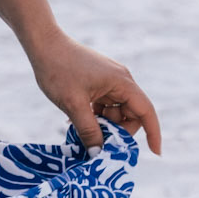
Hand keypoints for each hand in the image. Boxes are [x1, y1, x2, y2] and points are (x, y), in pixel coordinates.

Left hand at [30, 28, 160, 155]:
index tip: (155, 153)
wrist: (43, 44)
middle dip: (118, 131)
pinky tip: (76, 122)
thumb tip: (99, 153)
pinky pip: (104, 106)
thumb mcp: (73, 104)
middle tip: (96, 142)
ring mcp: (108, 81)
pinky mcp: (97, 83)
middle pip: (130, 114)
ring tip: (80, 130)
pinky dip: (95, 116)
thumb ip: (88, 130)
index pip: (145, 111)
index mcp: (121, 82)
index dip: (153, 132)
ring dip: (103, 125)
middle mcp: (120, 81)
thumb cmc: (58, 70)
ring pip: (115, 112)